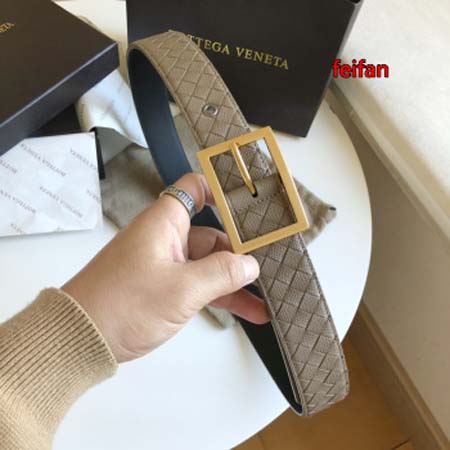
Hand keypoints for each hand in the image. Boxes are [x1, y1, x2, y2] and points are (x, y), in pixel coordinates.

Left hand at [63, 173, 268, 362]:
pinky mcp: (165, 287)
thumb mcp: (181, 289)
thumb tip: (250, 265)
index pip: (194, 188)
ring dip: (235, 280)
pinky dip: (221, 295)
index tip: (250, 201)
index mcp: (164, 223)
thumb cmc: (121, 305)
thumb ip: (221, 274)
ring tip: (266, 296)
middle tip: (271, 261)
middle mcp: (166, 238)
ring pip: (209, 263)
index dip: (221, 189)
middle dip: (240, 249)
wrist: (82, 340)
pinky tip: (248, 310)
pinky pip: (200, 284)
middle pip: (212, 232)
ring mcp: (166, 264)